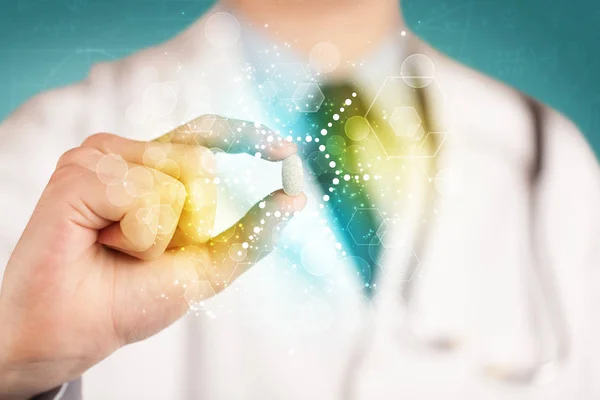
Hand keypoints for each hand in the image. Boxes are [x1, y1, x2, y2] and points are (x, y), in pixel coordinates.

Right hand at [0, 115, 304, 398]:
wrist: (75, 332)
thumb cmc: (130, 298)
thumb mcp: (205, 267)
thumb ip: (249, 234)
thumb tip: (295, 200)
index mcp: (154, 171)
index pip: (206, 136)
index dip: (245, 137)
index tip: (285, 152)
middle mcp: (128, 156)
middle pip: (200, 162)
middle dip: (189, 223)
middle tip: (141, 251)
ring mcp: (102, 158)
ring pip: (175, 178)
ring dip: (158, 235)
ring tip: (116, 248)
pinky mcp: (79, 170)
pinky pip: (141, 193)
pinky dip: (135, 235)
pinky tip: (99, 241)